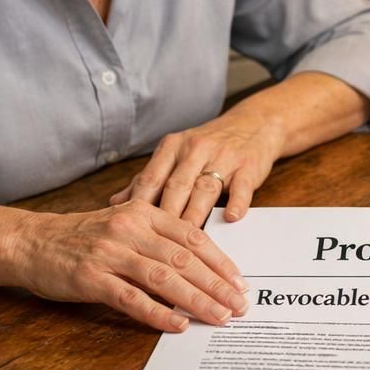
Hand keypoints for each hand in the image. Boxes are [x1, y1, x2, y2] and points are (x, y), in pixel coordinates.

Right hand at [14, 201, 249, 331]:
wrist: (30, 241)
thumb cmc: (83, 236)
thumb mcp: (125, 223)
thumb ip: (158, 238)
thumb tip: (200, 264)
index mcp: (144, 213)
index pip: (193, 237)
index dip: (220, 261)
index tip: (239, 282)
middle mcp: (131, 229)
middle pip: (184, 259)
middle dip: (216, 285)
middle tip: (239, 306)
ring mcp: (110, 253)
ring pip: (164, 278)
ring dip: (196, 300)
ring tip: (218, 317)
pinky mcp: (91, 278)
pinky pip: (131, 298)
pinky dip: (158, 313)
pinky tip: (177, 325)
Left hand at [109, 110, 280, 225]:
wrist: (255, 124)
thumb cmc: (210, 145)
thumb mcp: (177, 154)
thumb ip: (149, 178)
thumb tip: (115, 203)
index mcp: (173, 147)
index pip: (151, 179)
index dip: (138, 206)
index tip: (128, 232)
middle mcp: (196, 149)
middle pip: (176, 186)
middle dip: (165, 216)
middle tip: (155, 246)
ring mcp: (224, 157)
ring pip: (205, 188)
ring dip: (195, 214)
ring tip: (188, 241)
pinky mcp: (249, 166)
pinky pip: (241, 186)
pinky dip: (237, 202)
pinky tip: (231, 218)